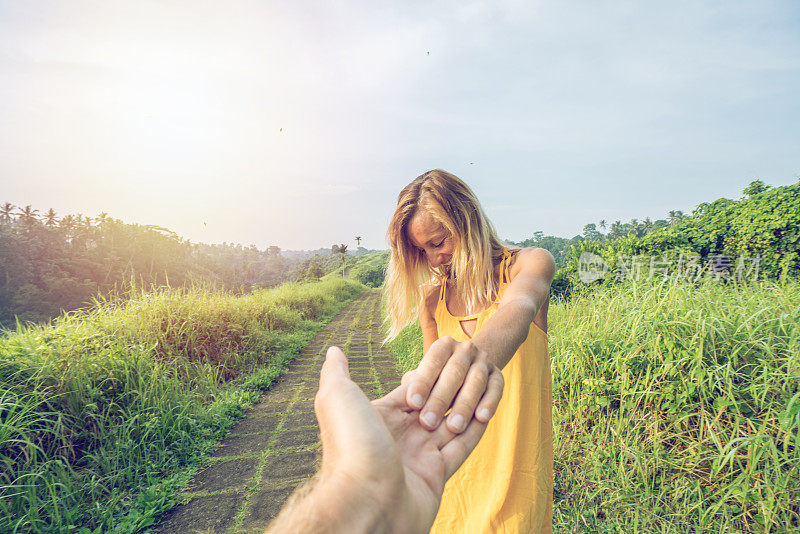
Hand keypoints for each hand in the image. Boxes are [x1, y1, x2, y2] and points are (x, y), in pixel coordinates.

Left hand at [313, 345, 502, 532]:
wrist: (365, 501)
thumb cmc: (351, 445)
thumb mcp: (337, 398)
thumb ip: (337, 373)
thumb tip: (333, 351)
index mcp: (379, 418)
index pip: (411, 390)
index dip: (429, 374)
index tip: (449, 356)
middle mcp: (399, 437)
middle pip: (432, 405)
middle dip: (450, 390)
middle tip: (469, 372)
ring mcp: (418, 456)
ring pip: (449, 425)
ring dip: (464, 407)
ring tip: (481, 386)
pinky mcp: (436, 475)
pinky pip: (461, 447)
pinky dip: (475, 430)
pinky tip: (486, 411)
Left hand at [404, 336, 503, 433]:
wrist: (468, 370)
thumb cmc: (436, 380)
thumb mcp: (424, 378)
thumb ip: (413, 386)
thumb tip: (401, 399)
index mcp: (443, 345)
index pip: (432, 361)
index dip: (422, 382)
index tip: (412, 404)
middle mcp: (465, 349)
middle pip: (454, 372)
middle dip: (440, 398)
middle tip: (428, 423)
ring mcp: (484, 362)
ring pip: (476, 381)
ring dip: (465, 405)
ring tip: (454, 428)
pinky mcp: (498, 376)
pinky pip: (496, 389)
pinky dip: (490, 403)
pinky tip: (482, 419)